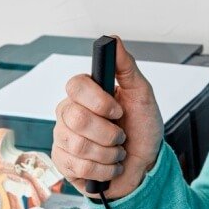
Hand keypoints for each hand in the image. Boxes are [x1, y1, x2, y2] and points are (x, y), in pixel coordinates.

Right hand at [51, 35, 164, 199]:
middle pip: (76, 118)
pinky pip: (79, 166)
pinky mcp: (64, 163)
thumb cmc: (142, 127)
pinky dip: (104, 170)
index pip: (75, 85)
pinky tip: (109, 166)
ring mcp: (63, 138)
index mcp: (85, 93)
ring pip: (78, 145)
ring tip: (117, 151)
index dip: (98, 100)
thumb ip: (126, 66)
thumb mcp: (141, 94)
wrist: (145, 164)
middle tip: (121, 134)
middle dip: (109, 132)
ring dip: (109, 153)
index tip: (118, 110)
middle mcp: (69, 113)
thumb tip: (114, 39)